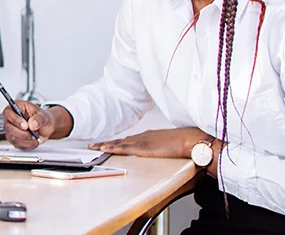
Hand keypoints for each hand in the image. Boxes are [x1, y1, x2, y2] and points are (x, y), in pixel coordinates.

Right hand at [3, 101, 70, 150]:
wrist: (46, 127)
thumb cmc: (42, 118)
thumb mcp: (44, 116)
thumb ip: (39, 118)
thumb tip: (32, 124)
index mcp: (17, 107)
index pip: (8, 112)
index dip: (15, 120)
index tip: (25, 125)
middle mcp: (11, 119)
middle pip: (8, 127)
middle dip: (21, 133)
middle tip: (32, 133)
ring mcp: (11, 130)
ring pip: (12, 137)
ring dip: (25, 140)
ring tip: (35, 137)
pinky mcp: (14, 139)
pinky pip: (17, 145)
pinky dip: (27, 145)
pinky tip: (34, 141)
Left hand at [90, 127, 215, 166]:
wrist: (190, 139)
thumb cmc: (186, 142)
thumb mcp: (172, 144)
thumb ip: (165, 146)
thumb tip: (166, 149)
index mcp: (150, 136)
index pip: (130, 139)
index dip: (118, 141)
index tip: (109, 142)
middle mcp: (143, 136)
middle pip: (121, 140)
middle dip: (107, 142)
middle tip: (94, 144)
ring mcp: (142, 141)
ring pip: (119, 143)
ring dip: (106, 145)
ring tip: (94, 147)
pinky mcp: (142, 147)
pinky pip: (123, 148)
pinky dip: (112, 148)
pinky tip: (104, 149)